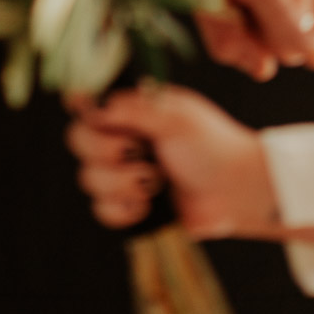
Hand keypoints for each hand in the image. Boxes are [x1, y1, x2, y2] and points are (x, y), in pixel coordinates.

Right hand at [66, 84, 277, 236]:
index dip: (83, 109)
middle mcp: (122, 138)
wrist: (234, 191)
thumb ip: (133, 109)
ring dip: (121, 183)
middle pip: (78, 140)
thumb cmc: (212, 145)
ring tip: (155, 182)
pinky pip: (101, 210)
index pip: (88, 103)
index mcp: (132, 110)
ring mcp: (122, 174)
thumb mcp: (176, 117)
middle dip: (105, 150)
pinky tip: (147, 206)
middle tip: (138, 152)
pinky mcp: (128, 206)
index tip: (93, 117)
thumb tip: (96, 107)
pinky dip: (122, 210)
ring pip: (88, 178)